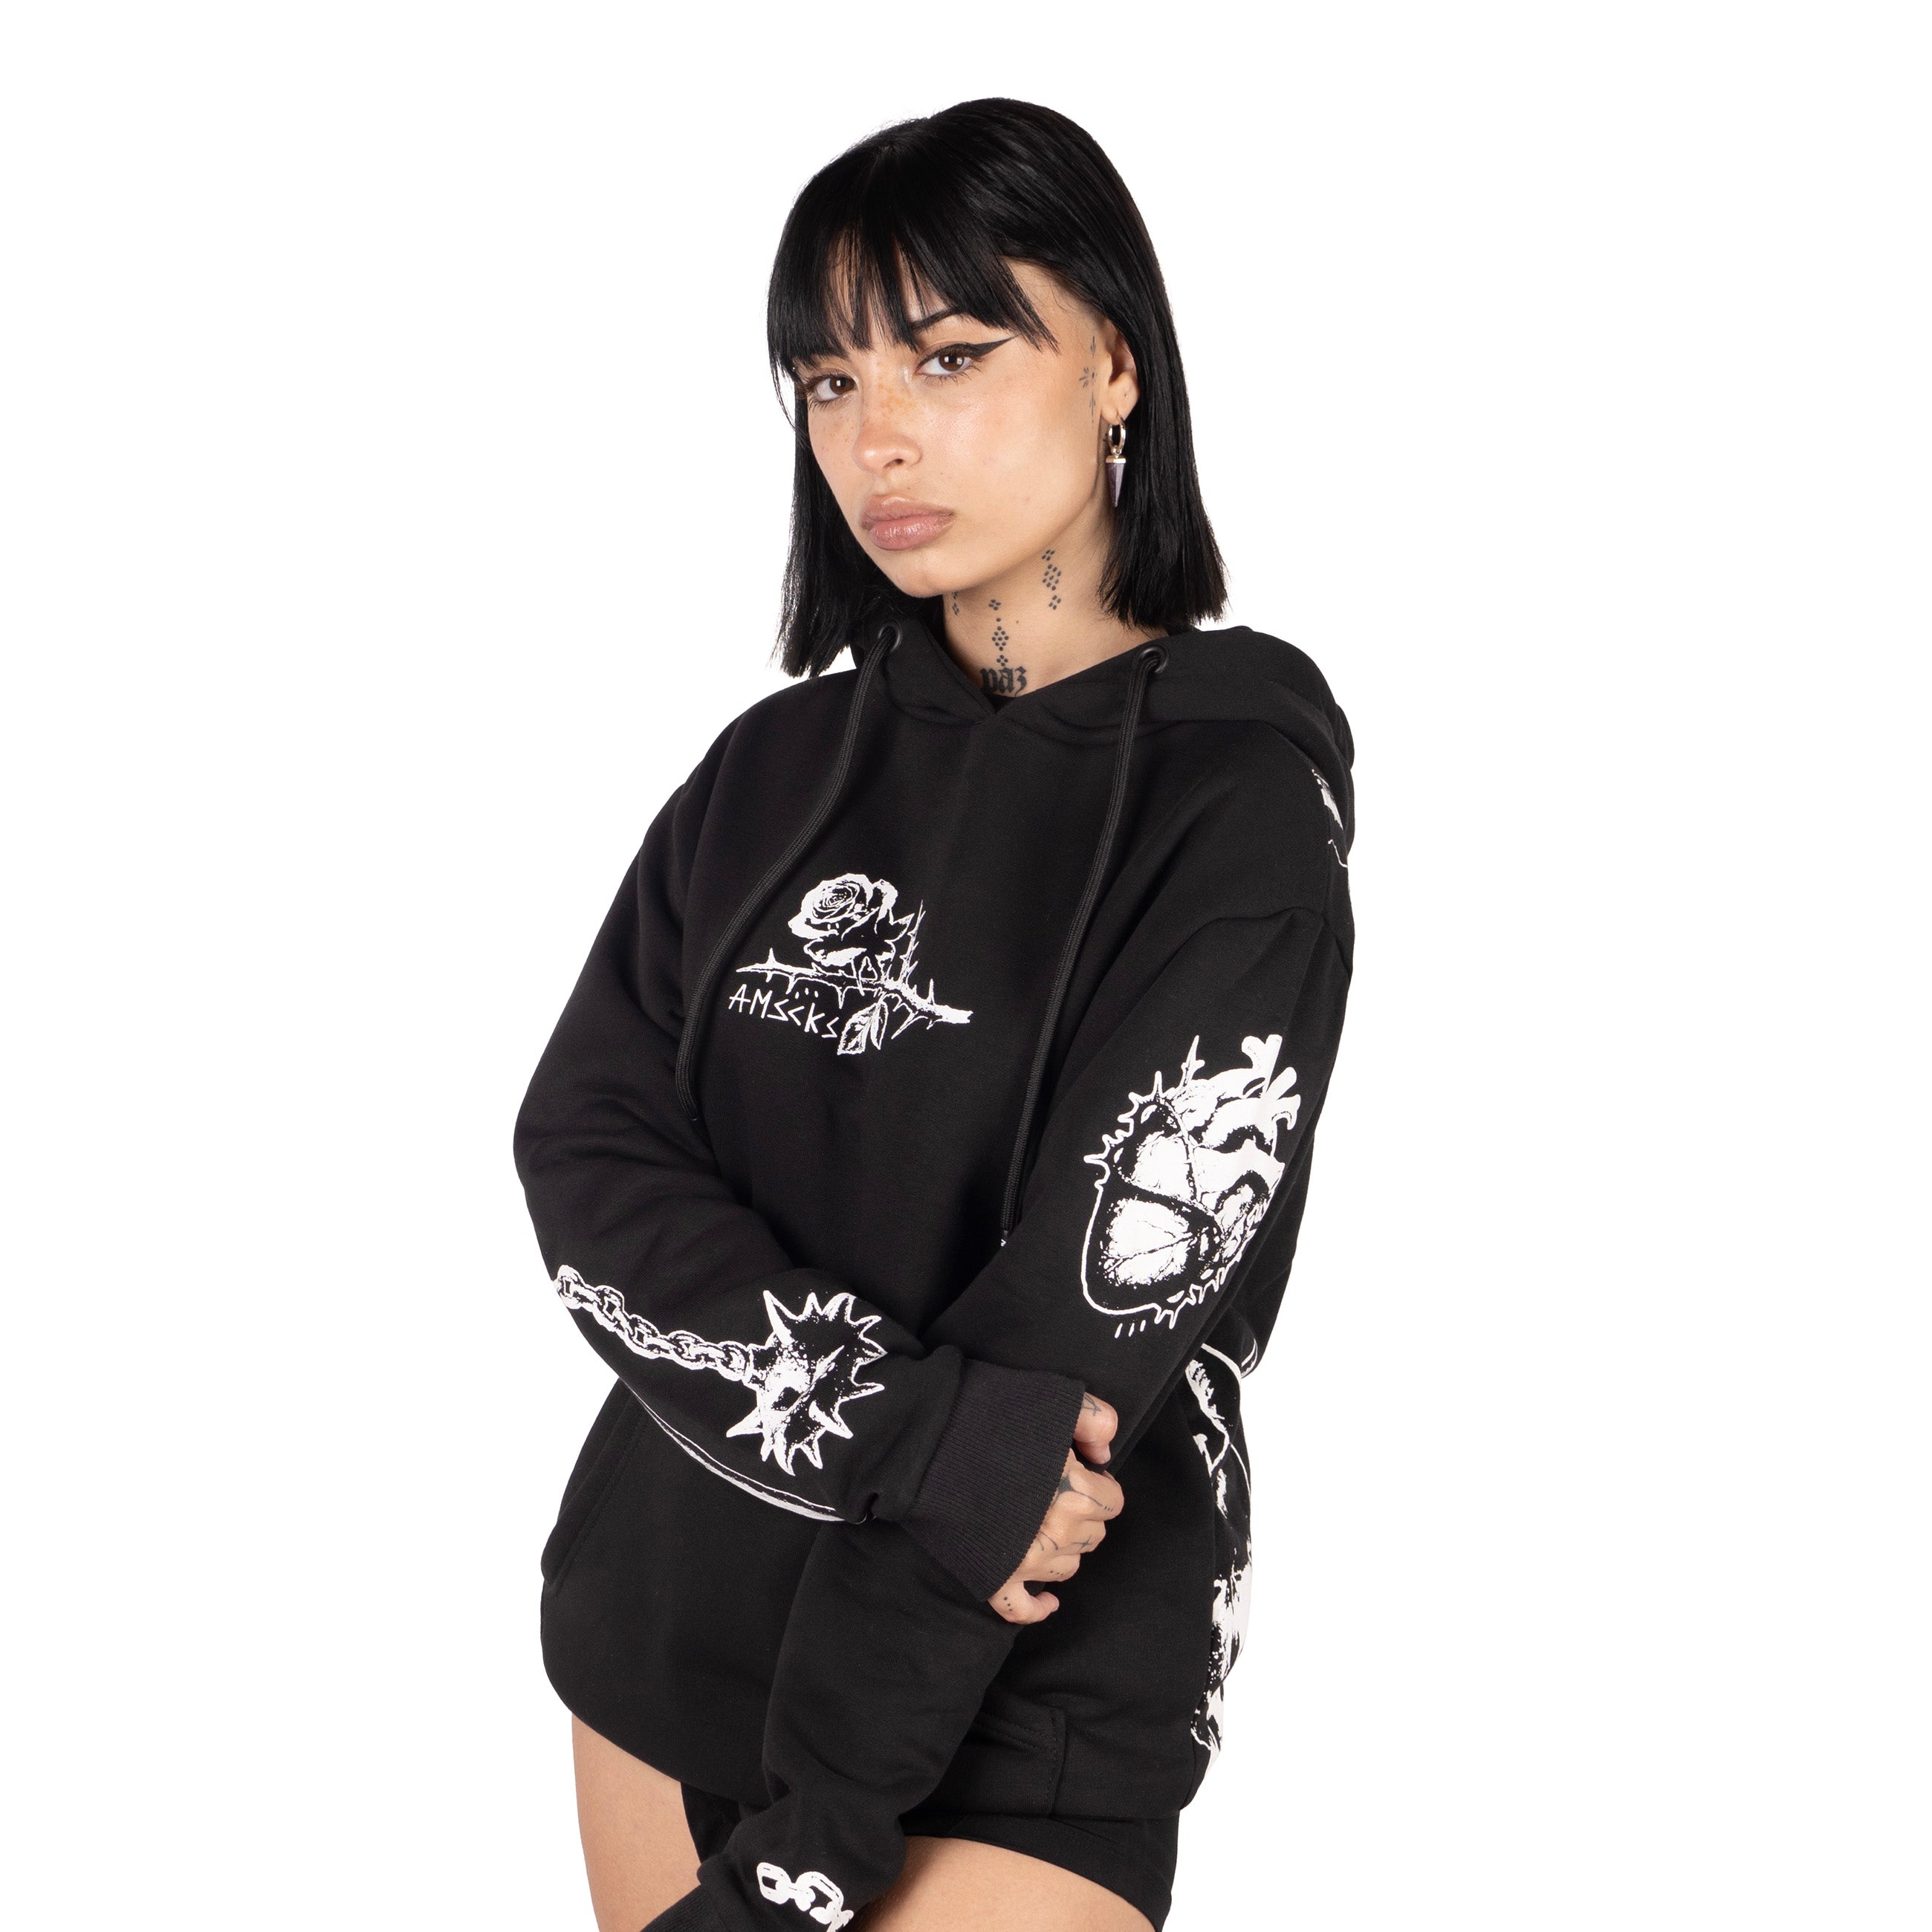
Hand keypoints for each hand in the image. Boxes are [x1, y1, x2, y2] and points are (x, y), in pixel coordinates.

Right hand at [987, 1393, 1122, 1625]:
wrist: (926, 1438)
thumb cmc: (990, 1413)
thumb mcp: (1055, 1398)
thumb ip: (1097, 1420)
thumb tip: (1104, 1456)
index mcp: (1074, 1490)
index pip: (1112, 1503)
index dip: (1099, 1484)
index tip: (1081, 1472)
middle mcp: (1055, 1532)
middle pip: (1093, 1535)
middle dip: (1083, 1514)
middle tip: (1057, 1490)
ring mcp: (1024, 1561)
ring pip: (1068, 1568)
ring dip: (1064, 1548)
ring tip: (1042, 1521)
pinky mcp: (992, 1576)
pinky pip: (1022, 1609)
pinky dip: (1037, 1608)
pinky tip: (1048, 1601)